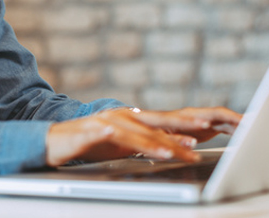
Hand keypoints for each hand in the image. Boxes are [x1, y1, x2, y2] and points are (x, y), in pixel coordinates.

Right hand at [45, 107, 240, 166]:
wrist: (49, 142)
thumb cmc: (86, 145)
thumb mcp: (121, 146)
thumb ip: (145, 145)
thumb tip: (175, 150)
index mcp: (134, 118)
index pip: (169, 121)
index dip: (193, 124)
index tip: (219, 128)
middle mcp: (127, 114)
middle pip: (165, 122)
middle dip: (192, 126)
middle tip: (217, 130)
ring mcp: (113, 119)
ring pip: (149, 133)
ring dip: (173, 144)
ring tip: (192, 153)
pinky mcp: (99, 129)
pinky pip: (129, 140)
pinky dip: (147, 147)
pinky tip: (161, 154)